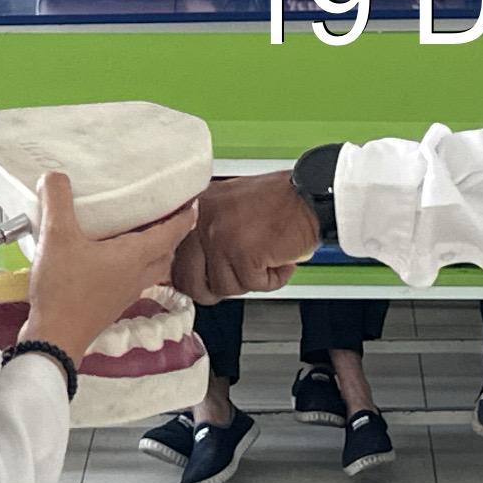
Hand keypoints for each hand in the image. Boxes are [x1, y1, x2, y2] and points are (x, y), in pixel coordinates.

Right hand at [17, 169, 192, 356]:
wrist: (54, 338)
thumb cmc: (64, 292)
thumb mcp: (56, 237)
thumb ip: (57, 201)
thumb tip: (56, 177)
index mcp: (135, 256)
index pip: (172, 233)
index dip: (184, 216)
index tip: (193, 203)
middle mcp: (136, 276)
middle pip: (166, 254)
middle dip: (172, 235)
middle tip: (167, 217)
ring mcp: (124, 294)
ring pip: (151, 270)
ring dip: (153, 253)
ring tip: (140, 235)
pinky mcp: (110, 306)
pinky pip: (131, 282)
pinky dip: (131, 268)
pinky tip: (108, 260)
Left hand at [172, 170, 320, 301]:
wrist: (310, 194)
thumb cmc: (279, 200)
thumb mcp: (228, 207)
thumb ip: (206, 234)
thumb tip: (190, 272)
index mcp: (195, 209)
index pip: (172, 258)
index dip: (189, 278)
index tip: (199, 282)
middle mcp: (201, 221)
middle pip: (191, 281)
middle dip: (216, 288)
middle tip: (239, 276)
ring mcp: (219, 238)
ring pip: (224, 287)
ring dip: (252, 280)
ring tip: (267, 255)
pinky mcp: (242, 253)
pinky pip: (253, 286)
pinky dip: (273, 279)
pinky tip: (280, 257)